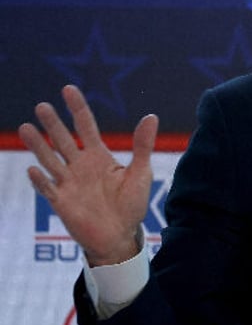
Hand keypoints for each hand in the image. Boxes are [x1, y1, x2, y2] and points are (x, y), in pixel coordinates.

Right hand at [18, 85, 158, 265]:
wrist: (120, 235)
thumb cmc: (131, 204)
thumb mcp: (140, 173)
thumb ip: (142, 145)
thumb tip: (151, 115)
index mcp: (98, 156)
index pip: (85, 126)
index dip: (77, 108)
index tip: (68, 89)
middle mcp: (80, 166)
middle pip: (63, 139)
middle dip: (53, 124)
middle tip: (42, 106)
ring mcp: (68, 183)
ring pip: (50, 159)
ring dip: (39, 145)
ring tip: (26, 127)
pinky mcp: (62, 202)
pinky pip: (49, 189)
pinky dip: (42, 180)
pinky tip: (34, 169)